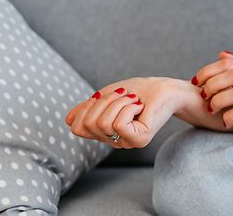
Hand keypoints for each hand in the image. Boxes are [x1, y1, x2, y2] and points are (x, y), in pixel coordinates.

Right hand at [65, 77, 179, 148]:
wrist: (165, 89)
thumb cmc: (138, 91)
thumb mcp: (105, 96)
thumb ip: (87, 108)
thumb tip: (67, 120)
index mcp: (103, 132)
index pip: (77, 127)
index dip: (85, 108)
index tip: (102, 96)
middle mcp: (113, 141)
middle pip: (88, 124)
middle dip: (103, 102)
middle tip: (123, 95)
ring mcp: (126, 143)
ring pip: (103, 123)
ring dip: (118, 103)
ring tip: (132, 100)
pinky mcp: (139, 140)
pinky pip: (119, 124)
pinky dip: (127, 108)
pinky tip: (139, 107)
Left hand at [194, 51, 232, 144]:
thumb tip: (222, 54)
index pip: (228, 62)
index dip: (208, 70)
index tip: (197, 82)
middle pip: (230, 74)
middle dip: (211, 84)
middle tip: (203, 96)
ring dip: (218, 101)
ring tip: (212, 110)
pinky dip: (230, 117)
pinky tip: (226, 122)